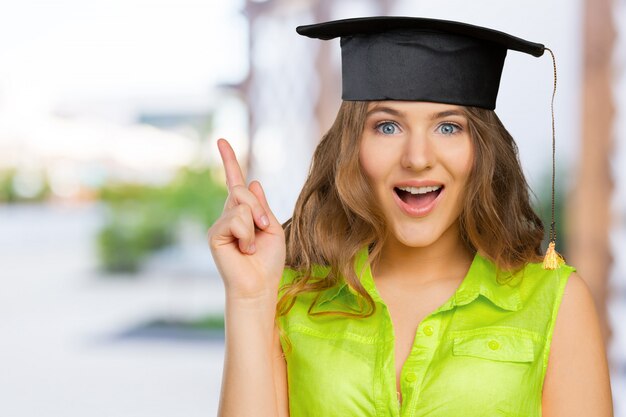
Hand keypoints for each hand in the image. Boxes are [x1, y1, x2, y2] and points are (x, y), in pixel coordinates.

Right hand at [207, 138, 285, 300]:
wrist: (260, 286)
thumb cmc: (268, 261)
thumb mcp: (272, 229)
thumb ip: (261, 207)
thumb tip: (251, 182)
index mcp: (243, 212)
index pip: (235, 182)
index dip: (229, 161)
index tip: (222, 141)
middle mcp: (229, 215)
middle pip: (242, 189)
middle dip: (259, 207)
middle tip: (264, 230)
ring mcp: (220, 224)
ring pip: (241, 204)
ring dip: (255, 224)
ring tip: (252, 246)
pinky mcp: (215, 234)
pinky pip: (236, 219)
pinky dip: (247, 235)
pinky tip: (245, 250)